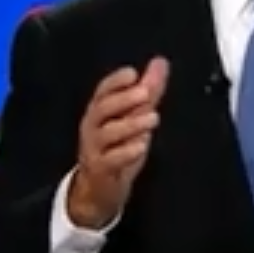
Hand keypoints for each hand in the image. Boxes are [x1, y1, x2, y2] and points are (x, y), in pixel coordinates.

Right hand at [67, 58, 168, 228]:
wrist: (99, 190)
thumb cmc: (117, 148)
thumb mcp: (134, 118)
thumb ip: (148, 91)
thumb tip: (160, 62)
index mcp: (99, 111)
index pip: (103, 91)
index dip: (116, 81)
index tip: (133, 73)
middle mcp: (92, 127)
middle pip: (102, 108)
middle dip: (123, 99)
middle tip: (145, 93)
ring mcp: (94, 148)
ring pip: (107, 133)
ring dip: (131, 124)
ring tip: (153, 118)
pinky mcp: (100, 169)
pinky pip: (111, 159)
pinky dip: (126, 151)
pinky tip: (141, 145)